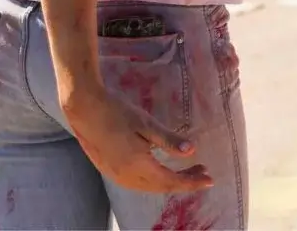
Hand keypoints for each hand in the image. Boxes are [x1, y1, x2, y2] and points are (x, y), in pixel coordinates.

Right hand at [64, 86, 211, 193]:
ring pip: (149, 187)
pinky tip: (160, 170)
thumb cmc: (118, 112)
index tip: (210, 179)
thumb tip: (192, 151)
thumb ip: (168, 140)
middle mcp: (127, 177)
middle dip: (184, 182)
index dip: (191, 182)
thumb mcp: (146, 123)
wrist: (85, 109)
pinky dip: (154, 181)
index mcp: (138, 166)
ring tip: (187, 170)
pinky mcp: (110, 170)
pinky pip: (137, 183)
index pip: (171, 181)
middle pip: (161, 187)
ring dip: (169, 181)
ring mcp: (116, 175)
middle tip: (203, 172)